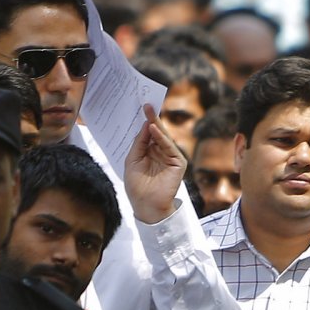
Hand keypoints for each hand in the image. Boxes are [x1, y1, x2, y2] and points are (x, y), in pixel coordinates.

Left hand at [123, 103, 186, 223]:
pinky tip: (153, 129)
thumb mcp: (132, 160)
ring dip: (156, 125)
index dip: (144, 121)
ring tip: (149, 112)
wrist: (145, 205)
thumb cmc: (136, 186)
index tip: (140, 108)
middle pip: (157, 132)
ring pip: (164, 137)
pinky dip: (162, 138)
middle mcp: (160, 153)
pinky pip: (169, 147)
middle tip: (147, 104)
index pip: (147, 134)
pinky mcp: (178, 163)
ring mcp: (170, 157)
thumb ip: (139, 143)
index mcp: (149, 152)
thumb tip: (145, 125)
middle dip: (152, 119)